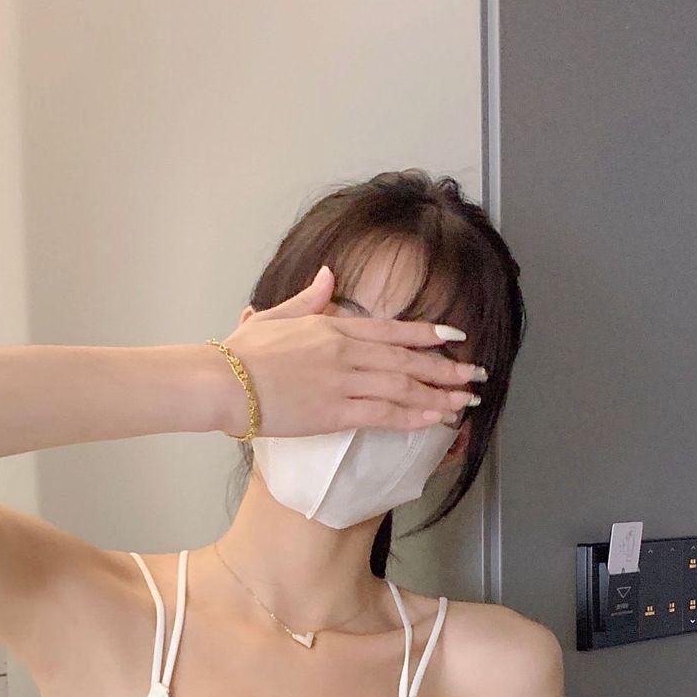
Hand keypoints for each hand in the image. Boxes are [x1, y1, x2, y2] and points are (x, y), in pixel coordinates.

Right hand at [214, 264, 484, 437]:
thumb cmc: (241, 353)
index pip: (393, 330)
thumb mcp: (276, 314)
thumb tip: (330, 275)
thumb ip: (310, 298)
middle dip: (447, 369)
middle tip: (475, 376)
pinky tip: (436, 420)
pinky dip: (414, 416)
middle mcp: (345, 351)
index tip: (456, 338)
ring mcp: (342, 382)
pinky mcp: (335, 413)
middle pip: (408, 359)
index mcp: (333, 327)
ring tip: (465, 403)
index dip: (429, 334)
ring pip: (404, 387)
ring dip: (439, 395)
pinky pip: (384, 414)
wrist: (222, 382)